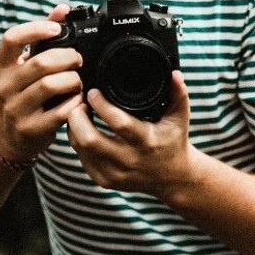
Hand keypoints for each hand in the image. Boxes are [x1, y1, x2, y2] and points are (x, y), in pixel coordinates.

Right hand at [0, 5, 83, 161]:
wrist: (10, 135)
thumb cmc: (23, 91)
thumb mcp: (25, 64)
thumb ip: (42, 36)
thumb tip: (62, 9)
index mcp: (1, 65)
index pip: (11, 39)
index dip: (35, 29)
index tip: (56, 30)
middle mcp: (4, 86)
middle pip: (41, 63)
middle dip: (67, 58)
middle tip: (78, 60)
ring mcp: (16, 109)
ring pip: (51, 85)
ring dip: (73, 80)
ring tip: (78, 81)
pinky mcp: (30, 129)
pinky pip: (60, 112)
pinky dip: (75, 103)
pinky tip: (77, 100)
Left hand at [67, 70, 193, 197]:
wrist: (172, 178)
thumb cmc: (173, 141)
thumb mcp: (179, 117)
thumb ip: (178, 93)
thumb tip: (174, 73)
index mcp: (147, 142)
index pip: (119, 123)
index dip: (101, 105)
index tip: (93, 92)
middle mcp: (130, 160)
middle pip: (90, 139)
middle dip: (78, 117)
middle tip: (80, 102)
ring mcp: (115, 174)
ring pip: (81, 149)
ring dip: (74, 128)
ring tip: (79, 112)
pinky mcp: (105, 180)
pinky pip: (81, 159)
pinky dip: (77, 142)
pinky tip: (82, 130)